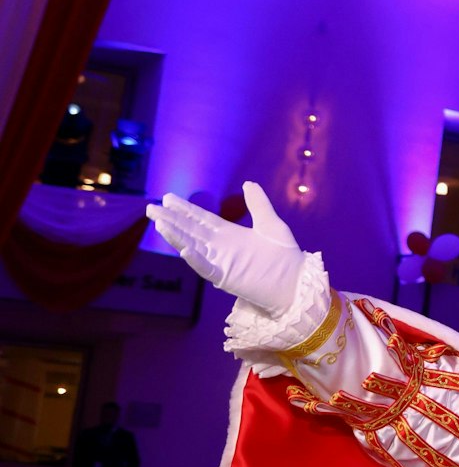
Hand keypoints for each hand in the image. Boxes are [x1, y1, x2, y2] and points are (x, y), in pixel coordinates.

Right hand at [146, 182, 306, 313]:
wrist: (299, 283)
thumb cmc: (287, 256)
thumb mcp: (271, 224)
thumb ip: (258, 205)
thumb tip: (248, 183)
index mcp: (230, 235)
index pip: (202, 219)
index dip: (185, 209)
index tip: (168, 198)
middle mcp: (222, 248)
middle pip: (191, 231)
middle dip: (172, 220)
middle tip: (151, 208)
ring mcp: (222, 262)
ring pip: (193, 246)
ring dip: (176, 236)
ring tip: (159, 223)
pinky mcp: (227, 278)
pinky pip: (207, 268)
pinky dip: (196, 259)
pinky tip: (184, 248)